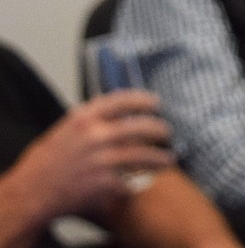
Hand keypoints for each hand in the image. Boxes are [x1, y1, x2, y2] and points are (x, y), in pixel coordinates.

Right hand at [4, 90, 171, 223]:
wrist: (29, 193)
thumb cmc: (46, 162)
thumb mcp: (65, 130)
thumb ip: (90, 120)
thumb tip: (118, 111)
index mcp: (84, 119)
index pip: (123, 100)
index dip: (144, 100)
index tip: (156, 102)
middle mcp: (95, 136)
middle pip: (142, 127)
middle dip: (160, 130)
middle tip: (167, 133)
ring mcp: (100, 159)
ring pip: (143, 155)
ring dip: (160, 158)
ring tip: (168, 159)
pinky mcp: (102, 183)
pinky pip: (130, 181)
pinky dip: (137, 183)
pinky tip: (142, 182)